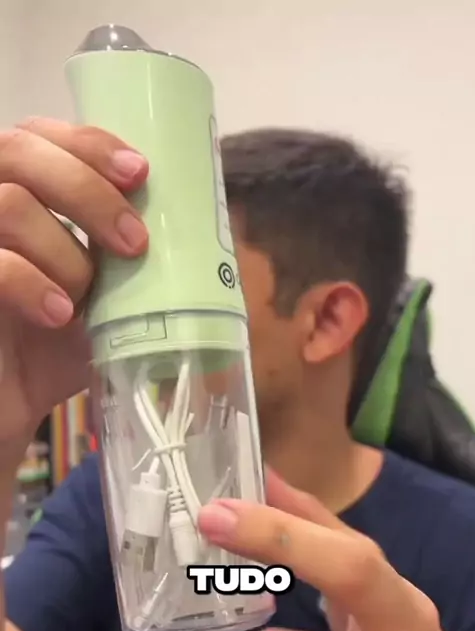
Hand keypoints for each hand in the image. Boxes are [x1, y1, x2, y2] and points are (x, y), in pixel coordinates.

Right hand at [0, 118, 148, 448]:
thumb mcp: (100, 299)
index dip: (89, 144)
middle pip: (21, 150)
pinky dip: (32, 283)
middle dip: (87, 191)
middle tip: (135, 243)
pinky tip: (60, 315)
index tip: (140, 173)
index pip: (42, 135)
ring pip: (8, 204)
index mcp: (20, 192)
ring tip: (86, 297)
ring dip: (65, 250)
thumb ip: (127, 263)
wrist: (8, 403)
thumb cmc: (53, 347)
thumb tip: (205, 239)